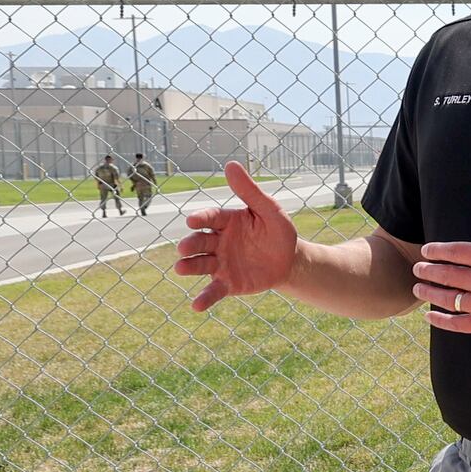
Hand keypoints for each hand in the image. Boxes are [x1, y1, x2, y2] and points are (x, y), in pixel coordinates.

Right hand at [174, 161, 297, 312]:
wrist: (290, 260)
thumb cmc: (278, 231)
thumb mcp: (269, 209)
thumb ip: (250, 191)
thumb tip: (231, 164)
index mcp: (226, 221)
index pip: (210, 218)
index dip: (201, 219)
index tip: (192, 220)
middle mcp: (218, 242)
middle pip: (200, 242)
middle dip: (191, 244)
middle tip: (184, 247)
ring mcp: (220, 263)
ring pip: (201, 265)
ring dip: (189, 266)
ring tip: (180, 268)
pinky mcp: (228, 283)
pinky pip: (214, 291)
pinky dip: (204, 298)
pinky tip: (196, 306)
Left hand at [411, 194, 470, 333]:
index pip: (456, 252)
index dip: (437, 251)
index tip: (426, 251)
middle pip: (448, 275)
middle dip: (428, 271)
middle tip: (417, 268)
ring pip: (449, 299)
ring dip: (430, 293)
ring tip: (418, 289)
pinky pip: (459, 324)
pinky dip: (442, 320)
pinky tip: (430, 316)